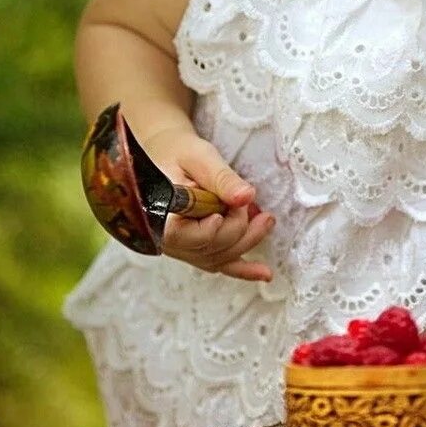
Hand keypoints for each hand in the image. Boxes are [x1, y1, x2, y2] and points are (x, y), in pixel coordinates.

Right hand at [137, 126, 275, 281]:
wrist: (169, 156)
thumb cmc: (180, 152)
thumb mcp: (200, 157)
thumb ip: (221, 178)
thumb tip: (245, 197)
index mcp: (159, 214)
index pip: (183, 236)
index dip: (208, 229)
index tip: (224, 211)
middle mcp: (166, 240)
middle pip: (209, 248)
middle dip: (236, 225)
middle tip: (246, 200)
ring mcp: (181, 249)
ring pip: (220, 257)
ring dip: (247, 241)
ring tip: (267, 220)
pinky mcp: (195, 250)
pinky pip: (220, 264)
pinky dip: (243, 270)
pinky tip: (264, 274)